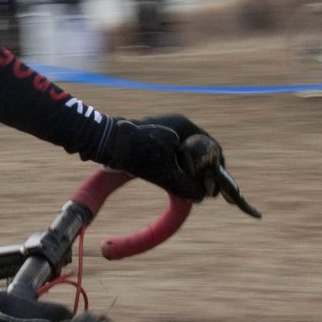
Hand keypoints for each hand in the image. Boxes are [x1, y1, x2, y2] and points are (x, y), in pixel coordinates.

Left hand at [101, 114, 223, 200]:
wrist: (102, 140)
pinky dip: (179, 169)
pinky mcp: (154, 139)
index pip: (213, 148)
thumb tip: (202, 195)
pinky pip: (174, 155)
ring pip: (187, 155)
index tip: (219, 190)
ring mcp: (165, 130)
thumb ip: (186, 186)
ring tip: (194, 191)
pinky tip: (177, 183)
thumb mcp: (164, 174)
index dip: (218, 171)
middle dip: (205, 173)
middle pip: (201, 151)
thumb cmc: (134, 154)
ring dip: (191, 172)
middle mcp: (178, 125)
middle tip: (207, 192)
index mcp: (185, 126)